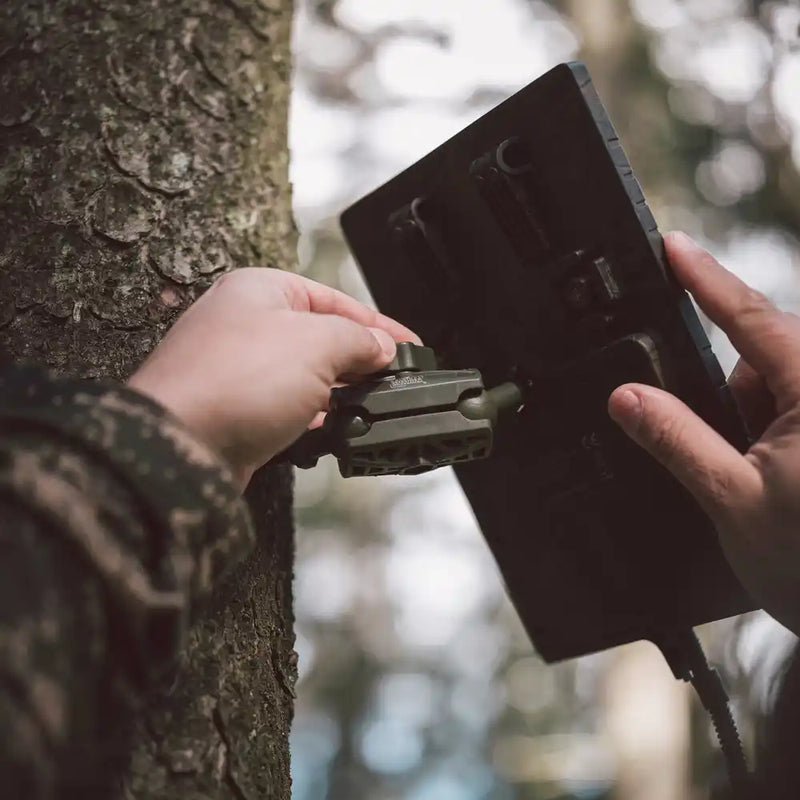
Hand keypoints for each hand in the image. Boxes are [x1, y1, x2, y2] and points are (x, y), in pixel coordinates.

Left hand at [128, 268, 419, 488]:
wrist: (179, 446)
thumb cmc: (235, 381)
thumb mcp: (318, 344)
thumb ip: (358, 340)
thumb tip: (381, 347)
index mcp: (261, 289)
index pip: (336, 300)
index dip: (379, 324)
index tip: (409, 346)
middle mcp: (244, 323)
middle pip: (319, 336)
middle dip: (358, 358)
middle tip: (393, 378)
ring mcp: (236, 368)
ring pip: (303, 374)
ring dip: (336, 390)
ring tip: (368, 404)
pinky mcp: (233, 408)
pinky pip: (284, 406)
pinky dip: (310, 416)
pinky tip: (330, 427)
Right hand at [608, 231, 799, 635]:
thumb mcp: (731, 499)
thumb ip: (675, 439)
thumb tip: (627, 397)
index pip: (749, 318)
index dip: (704, 279)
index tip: (671, 247)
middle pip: (760, 360)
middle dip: (729, 399)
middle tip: (723, 457)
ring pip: (773, 392)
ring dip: (748, 426)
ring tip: (757, 486)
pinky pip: (787, 414)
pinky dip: (765, 438)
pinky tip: (771, 484)